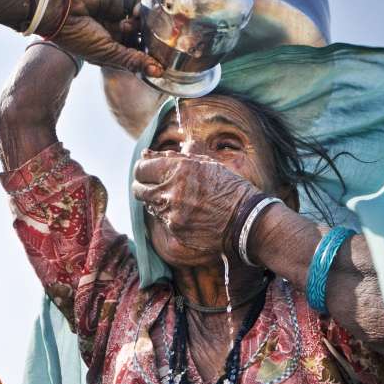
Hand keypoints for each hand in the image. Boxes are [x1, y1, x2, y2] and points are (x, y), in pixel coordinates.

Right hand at [41, 0, 161, 76]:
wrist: (62, 10)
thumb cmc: (79, 38)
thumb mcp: (108, 53)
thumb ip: (133, 60)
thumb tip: (158, 71)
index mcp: (114, 53)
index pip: (139, 58)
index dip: (151, 60)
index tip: (164, 63)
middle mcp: (118, 37)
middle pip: (144, 40)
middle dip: (151, 42)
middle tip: (157, 43)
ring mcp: (120, 19)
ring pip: (144, 23)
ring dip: (143, 25)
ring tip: (131, 26)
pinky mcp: (120, 1)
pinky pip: (139, 4)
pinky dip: (140, 8)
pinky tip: (134, 13)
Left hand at [132, 151, 261, 259]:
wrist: (245, 219)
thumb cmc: (228, 187)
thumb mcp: (206, 164)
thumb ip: (176, 157)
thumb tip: (149, 153)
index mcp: (178, 168)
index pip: (141, 168)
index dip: (142, 169)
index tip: (146, 171)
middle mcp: (171, 190)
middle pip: (138, 189)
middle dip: (142, 185)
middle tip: (152, 185)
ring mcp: (171, 213)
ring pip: (148, 205)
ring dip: (155, 200)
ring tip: (173, 198)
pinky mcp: (175, 230)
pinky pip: (161, 220)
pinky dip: (167, 215)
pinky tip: (183, 212)